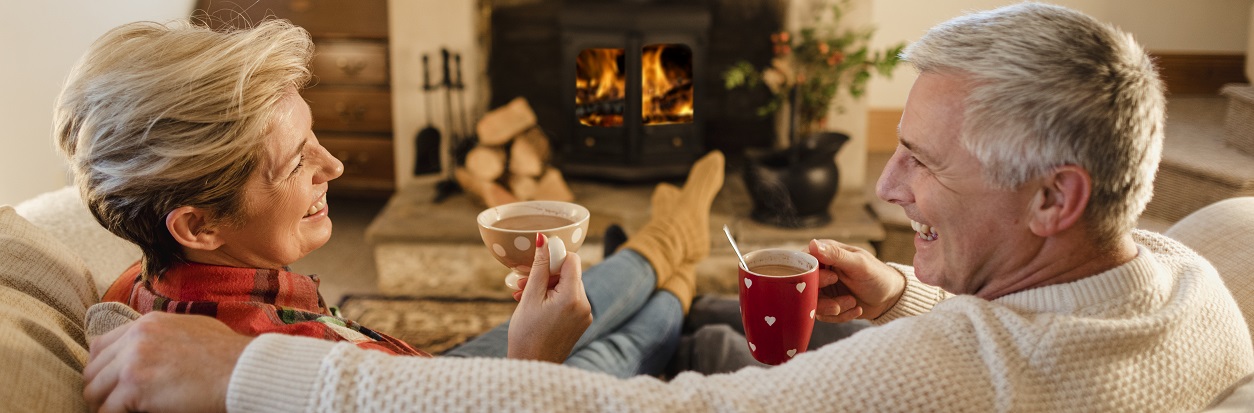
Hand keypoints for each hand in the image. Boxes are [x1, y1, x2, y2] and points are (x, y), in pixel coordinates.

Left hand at [83, 312, 251, 412]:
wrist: (242, 370)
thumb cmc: (228, 354)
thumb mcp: (193, 328)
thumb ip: (166, 334)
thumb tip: (159, 346)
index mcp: (147, 324)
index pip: (100, 345)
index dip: (101, 368)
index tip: (109, 383)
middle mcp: (135, 339)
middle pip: (92, 370)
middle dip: (101, 389)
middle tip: (114, 404)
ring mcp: (132, 363)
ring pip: (93, 391)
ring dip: (105, 405)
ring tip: (122, 412)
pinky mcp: (134, 388)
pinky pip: (107, 410)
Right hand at [507, 233, 591, 362]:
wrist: (532, 369)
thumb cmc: (526, 334)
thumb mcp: (529, 297)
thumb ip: (539, 267)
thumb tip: (544, 240)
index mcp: (574, 297)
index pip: (572, 260)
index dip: (553, 257)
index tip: (534, 264)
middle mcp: (585, 305)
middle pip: (569, 274)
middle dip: (545, 274)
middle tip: (520, 282)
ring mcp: (585, 315)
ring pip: (567, 287)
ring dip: (546, 286)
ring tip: (522, 295)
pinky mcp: (581, 323)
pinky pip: (569, 301)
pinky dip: (553, 298)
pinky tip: (533, 305)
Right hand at [809, 239, 905, 321]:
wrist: (890, 298)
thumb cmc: (877, 275)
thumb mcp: (859, 264)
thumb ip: (836, 255)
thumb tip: (812, 243)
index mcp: (824, 254)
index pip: (802, 263)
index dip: (811, 274)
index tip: (832, 279)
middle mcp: (819, 271)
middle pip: (804, 286)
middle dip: (824, 297)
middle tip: (847, 297)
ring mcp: (822, 289)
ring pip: (812, 304)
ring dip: (834, 308)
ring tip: (852, 303)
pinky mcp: (826, 305)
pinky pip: (823, 315)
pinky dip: (840, 315)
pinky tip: (856, 309)